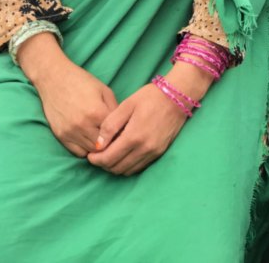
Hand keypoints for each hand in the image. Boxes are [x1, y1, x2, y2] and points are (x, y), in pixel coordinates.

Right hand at [18, 33, 117, 157]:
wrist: (54, 78)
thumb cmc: (81, 81)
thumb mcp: (104, 90)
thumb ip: (115, 109)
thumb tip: (122, 126)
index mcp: (97, 112)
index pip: (116, 132)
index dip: (122, 132)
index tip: (125, 131)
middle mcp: (84, 125)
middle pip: (104, 146)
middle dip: (111, 143)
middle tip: (114, 137)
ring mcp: (71, 132)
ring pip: (91, 152)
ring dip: (98, 147)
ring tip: (102, 138)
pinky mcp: (60, 136)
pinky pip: (78, 152)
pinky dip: (85, 149)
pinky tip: (89, 139)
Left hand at [88, 58, 214, 175]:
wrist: (179, 96)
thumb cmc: (151, 96)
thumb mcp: (127, 104)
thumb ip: (110, 125)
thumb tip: (98, 144)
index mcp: (134, 136)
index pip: (109, 159)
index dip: (95, 160)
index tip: (89, 154)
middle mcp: (144, 149)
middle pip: (117, 168)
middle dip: (103, 164)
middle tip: (97, 155)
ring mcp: (153, 153)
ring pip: (128, 171)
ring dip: (115, 166)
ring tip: (109, 155)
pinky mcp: (160, 153)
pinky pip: (139, 167)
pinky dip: (128, 165)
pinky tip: (124, 154)